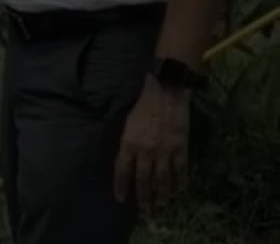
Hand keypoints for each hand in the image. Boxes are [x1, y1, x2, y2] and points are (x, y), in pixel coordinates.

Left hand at [113, 77, 191, 210]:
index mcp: (128, 142)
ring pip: (162, 179)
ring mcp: (164, 150)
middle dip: (144, 196)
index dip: (121, 186)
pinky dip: (181, 182)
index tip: (121, 199)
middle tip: (146, 209)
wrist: (166, 93)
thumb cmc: (144, 105)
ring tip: (162, 205)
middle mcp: (145, 150)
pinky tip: (180, 191)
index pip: (122, 170)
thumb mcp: (128, 123)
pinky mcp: (180, 148)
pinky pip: (180, 170)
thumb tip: (127, 160)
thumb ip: (127, 142)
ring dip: (162, 194)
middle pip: (143, 179)